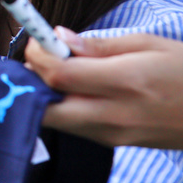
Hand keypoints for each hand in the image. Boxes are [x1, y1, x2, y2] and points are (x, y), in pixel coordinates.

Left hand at [30, 29, 182, 149]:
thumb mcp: (149, 44)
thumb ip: (99, 45)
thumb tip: (58, 38)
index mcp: (125, 82)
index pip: (59, 75)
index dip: (38, 56)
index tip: (38, 39)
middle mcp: (115, 114)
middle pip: (47, 108)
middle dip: (33, 83)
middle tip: (41, 59)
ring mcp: (115, 135)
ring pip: (57, 122)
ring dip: (46, 97)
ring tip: (59, 71)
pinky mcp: (117, 145)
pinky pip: (76, 128)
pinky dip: (64, 109)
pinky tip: (76, 90)